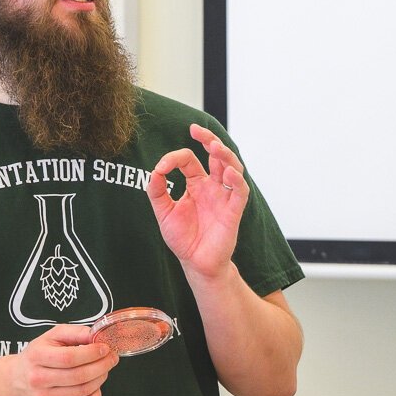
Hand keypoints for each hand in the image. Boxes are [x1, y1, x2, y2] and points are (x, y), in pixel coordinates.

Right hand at [8, 324, 117, 395]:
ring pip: (83, 391)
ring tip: (104, 369)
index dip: (92, 353)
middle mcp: (37, 379)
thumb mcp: (52, 336)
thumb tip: (97, 336)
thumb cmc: (39, 355)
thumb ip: (76, 332)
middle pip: (79, 376)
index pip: (69, 357)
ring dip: (101, 378)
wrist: (17, 380)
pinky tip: (96, 386)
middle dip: (102, 365)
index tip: (105, 348)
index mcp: (36, 357)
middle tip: (111, 358)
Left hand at [147, 124, 248, 277]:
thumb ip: (157, 192)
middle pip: (217, 155)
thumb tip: (155, 171)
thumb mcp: (164, 212)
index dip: (174, 158)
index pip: (189, 160)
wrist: (196, 264)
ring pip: (232, 168)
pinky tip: (228, 173)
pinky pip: (240, 192)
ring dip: (225, 155)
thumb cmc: (184, 239)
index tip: (162, 168)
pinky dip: (236, 180)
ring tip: (215, 146)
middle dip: (209, 140)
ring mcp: (224, 197)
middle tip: (197, 130)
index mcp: (196, 184)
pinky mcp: (233, 211)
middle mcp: (213, 187)